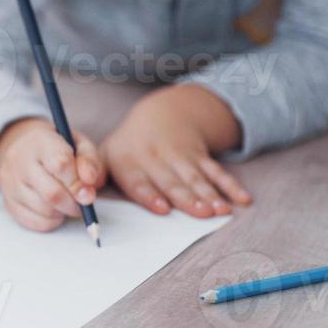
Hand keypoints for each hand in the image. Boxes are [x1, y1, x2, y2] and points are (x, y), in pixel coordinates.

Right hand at [0, 117, 104, 232]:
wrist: (27, 150)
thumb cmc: (59, 148)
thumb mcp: (79, 145)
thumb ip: (89, 162)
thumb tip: (88, 189)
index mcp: (40, 140)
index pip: (60, 164)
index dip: (78, 183)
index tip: (88, 192)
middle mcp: (19, 160)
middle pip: (52, 193)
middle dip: (74, 204)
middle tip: (82, 203)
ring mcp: (10, 183)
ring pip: (44, 210)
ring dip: (63, 212)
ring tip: (67, 201)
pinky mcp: (8, 202)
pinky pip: (35, 222)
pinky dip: (52, 221)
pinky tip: (54, 209)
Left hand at [99, 84, 251, 218]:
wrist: (163, 114)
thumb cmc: (128, 147)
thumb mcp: (106, 154)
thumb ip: (95, 176)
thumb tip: (84, 196)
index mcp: (129, 161)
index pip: (138, 180)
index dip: (150, 194)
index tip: (162, 208)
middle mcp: (155, 157)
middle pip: (172, 181)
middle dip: (188, 197)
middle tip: (202, 213)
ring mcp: (181, 155)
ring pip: (196, 177)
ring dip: (210, 194)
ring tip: (222, 210)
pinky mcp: (201, 155)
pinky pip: (217, 170)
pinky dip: (230, 185)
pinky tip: (242, 199)